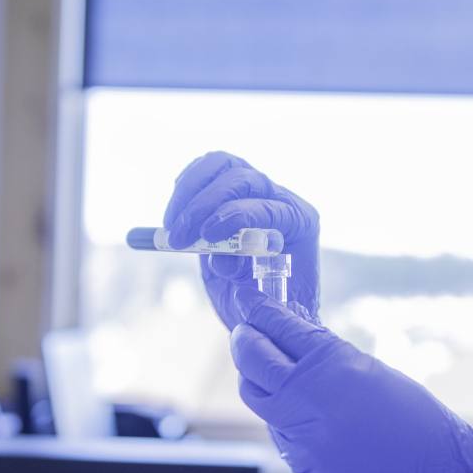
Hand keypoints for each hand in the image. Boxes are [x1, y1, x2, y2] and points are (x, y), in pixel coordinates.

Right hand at [163, 152, 319, 328]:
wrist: (262, 304)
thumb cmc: (271, 307)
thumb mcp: (265, 305)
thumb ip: (249, 283)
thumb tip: (223, 260)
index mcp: (301, 223)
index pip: (270, 207)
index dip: (236, 216)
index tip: (206, 236)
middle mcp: (281, 199)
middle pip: (243, 180)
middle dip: (205, 206)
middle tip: (178, 237)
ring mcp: (255, 189)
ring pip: (224, 164)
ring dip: (190, 191)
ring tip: (171, 226)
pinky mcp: (229, 189)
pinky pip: (209, 167)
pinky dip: (187, 180)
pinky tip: (174, 209)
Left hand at [230, 286, 472, 472]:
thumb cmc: (419, 422)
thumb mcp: (374, 373)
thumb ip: (329, 357)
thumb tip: (295, 337)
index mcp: (334, 366)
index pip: (280, 327)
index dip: (259, 311)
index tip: (249, 301)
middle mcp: (311, 401)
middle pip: (253, 362)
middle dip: (245, 342)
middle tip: (245, 332)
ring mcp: (303, 439)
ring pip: (260, 402)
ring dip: (259, 382)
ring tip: (268, 371)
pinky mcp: (303, 469)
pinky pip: (282, 435)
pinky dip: (286, 419)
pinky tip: (305, 415)